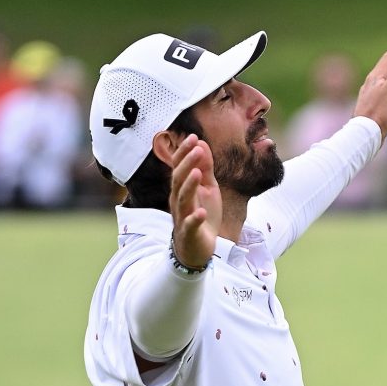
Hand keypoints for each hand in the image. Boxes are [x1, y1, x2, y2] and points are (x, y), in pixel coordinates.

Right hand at [168, 134, 221, 268]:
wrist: (198, 249)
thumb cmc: (201, 215)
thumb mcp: (208, 188)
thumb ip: (205, 168)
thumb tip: (202, 144)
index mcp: (182, 189)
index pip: (179, 167)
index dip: (184, 152)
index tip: (193, 137)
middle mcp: (178, 201)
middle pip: (178, 180)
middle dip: (187, 164)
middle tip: (197, 149)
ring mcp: (182, 217)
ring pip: (182, 199)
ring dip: (190, 185)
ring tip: (198, 173)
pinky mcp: (189, 233)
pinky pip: (189, 225)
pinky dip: (194, 218)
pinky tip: (200, 212)